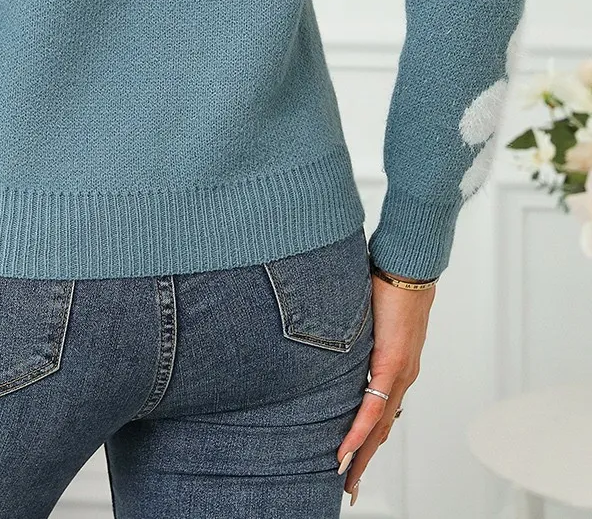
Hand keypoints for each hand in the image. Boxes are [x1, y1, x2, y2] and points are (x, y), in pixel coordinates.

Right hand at [336, 273, 436, 504]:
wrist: (409, 265)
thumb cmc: (391, 280)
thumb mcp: (372, 312)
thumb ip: (363, 330)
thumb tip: (341, 330)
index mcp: (398, 365)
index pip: (383, 411)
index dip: (369, 437)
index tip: (356, 457)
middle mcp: (403, 375)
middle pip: (381, 428)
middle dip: (364, 459)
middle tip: (350, 486)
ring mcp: (400, 372)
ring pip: (378, 425)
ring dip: (361, 454)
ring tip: (347, 477)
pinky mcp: (392, 363)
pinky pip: (372, 406)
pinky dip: (359, 431)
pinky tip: (346, 449)